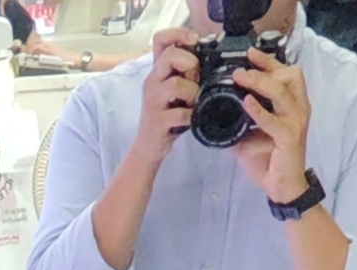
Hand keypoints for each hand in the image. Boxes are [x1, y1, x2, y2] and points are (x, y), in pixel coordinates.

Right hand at [130, 27, 200, 167]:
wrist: (148, 147)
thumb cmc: (166, 117)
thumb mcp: (174, 90)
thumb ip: (185, 72)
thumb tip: (208, 57)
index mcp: (157, 72)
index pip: (161, 39)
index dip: (179, 34)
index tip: (194, 41)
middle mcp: (152, 82)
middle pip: (171, 55)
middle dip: (190, 64)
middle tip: (195, 79)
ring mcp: (153, 101)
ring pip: (176, 84)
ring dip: (192, 92)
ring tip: (193, 103)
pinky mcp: (157, 121)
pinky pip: (180, 113)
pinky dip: (191, 116)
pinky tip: (192, 119)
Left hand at [231, 49, 313, 202]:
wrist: (283, 187)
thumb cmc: (270, 161)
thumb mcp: (250, 136)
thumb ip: (239, 121)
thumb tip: (217, 112)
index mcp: (292, 104)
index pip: (285, 73)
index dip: (268, 61)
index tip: (249, 53)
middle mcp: (298, 109)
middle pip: (289, 75)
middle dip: (265, 68)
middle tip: (241, 68)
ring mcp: (296, 122)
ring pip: (281, 92)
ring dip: (260, 82)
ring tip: (241, 78)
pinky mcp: (289, 138)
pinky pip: (275, 120)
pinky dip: (260, 110)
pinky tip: (246, 102)